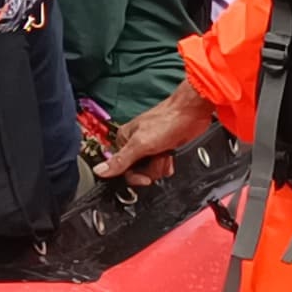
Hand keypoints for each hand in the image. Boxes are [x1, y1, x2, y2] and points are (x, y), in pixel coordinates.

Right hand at [93, 85, 219, 186]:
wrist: (192, 113)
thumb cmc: (167, 120)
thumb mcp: (141, 144)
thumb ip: (120, 160)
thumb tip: (99, 171)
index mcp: (124, 139)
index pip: (122, 169)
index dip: (135, 176)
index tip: (146, 178)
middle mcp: (135, 143)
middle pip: (138, 171)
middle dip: (151, 169)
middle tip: (157, 156)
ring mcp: (150, 146)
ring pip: (151, 170)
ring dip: (161, 165)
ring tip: (166, 152)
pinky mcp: (163, 148)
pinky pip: (161, 165)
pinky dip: (167, 164)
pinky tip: (171, 155)